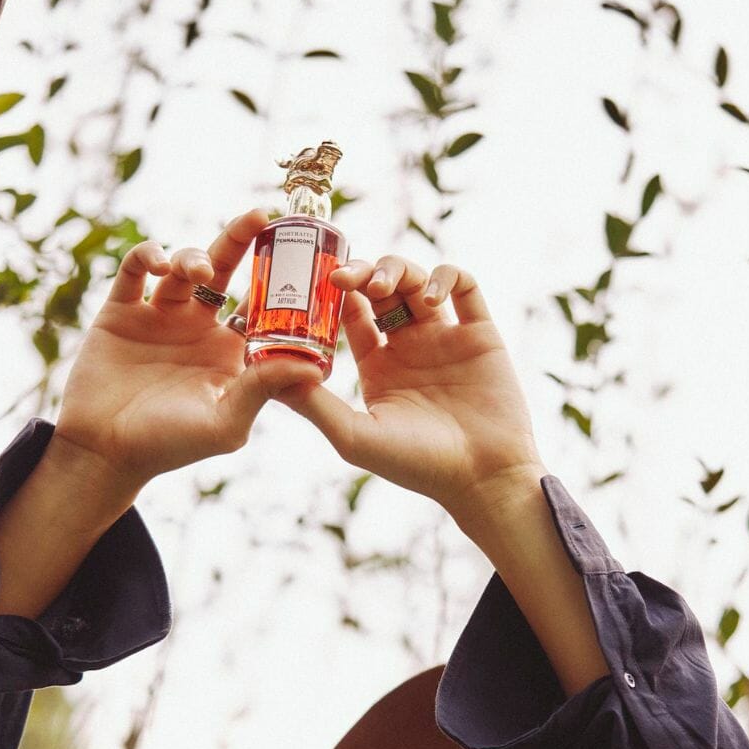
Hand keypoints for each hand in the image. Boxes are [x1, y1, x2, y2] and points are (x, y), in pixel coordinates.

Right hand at [52, 208, 322, 493]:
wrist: (105, 452)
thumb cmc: (170, 446)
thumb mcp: (226, 422)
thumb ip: (264, 389)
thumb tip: (315, 367)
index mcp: (229, 352)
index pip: (260, 305)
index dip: (279, 280)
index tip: (301, 254)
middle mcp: (197, 328)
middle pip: (224, 271)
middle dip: (241, 239)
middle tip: (261, 216)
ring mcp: (159, 317)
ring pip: (181, 266)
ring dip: (193, 256)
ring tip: (196, 270)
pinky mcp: (121, 312)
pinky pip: (134, 271)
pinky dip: (145, 256)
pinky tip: (156, 264)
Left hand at [270, 253, 545, 519]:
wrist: (481, 477)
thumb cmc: (418, 466)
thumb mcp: (354, 436)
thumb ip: (313, 404)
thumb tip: (266, 373)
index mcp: (379, 367)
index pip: (351, 314)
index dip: (335, 293)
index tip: (317, 282)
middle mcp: (410, 347)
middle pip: (382, 289)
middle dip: (362, 273)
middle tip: (343, 276)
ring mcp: (445, 338)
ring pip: (417, 280)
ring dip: (396, 270)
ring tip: (383, 286)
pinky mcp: (480, 334)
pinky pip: (465, 285)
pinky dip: (445, 277)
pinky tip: (429, 298)